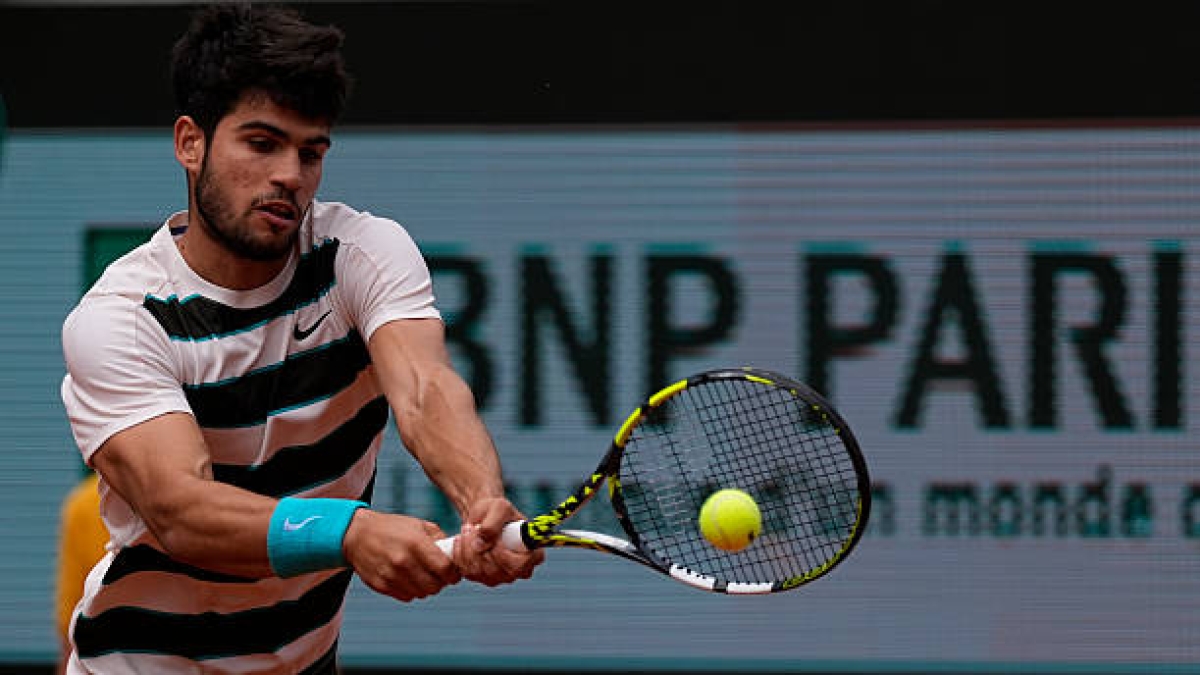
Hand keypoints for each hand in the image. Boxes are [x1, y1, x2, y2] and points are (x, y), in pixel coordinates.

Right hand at [341, 509, 461, 601]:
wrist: (357, 535)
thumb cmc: (392, 528)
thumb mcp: (418, 525)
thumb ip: (440, 539)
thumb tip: (456, 554)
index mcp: (416, 543)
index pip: (445, 569)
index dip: (454, 573)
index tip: (454, 572)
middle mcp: (403, 561)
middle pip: (435, 586)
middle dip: (441, 582)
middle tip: (439, 574)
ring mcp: (391, 575)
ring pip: (422, 594)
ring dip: (427, 587)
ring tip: (423, 575)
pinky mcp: (381, 586)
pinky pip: (407, 597)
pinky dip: (412, 590)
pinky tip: (409, 578)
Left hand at [451, 497, 543, 586]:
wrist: (484, 516)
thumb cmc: (497, 510)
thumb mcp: (498, 507)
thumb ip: (492, 523)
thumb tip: (480, 545)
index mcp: (533, 554)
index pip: (519, 565)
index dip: (501, 554)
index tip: (490, 536)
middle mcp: (520, 570)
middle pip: (496, 571)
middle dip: (478, 548)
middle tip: (472, 527)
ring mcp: (502, 577)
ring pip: (479, 572)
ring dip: (467, 549)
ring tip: (467, 529)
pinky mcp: (484, 578)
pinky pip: (468, 572)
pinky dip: (460, 554)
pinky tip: (461, 540)